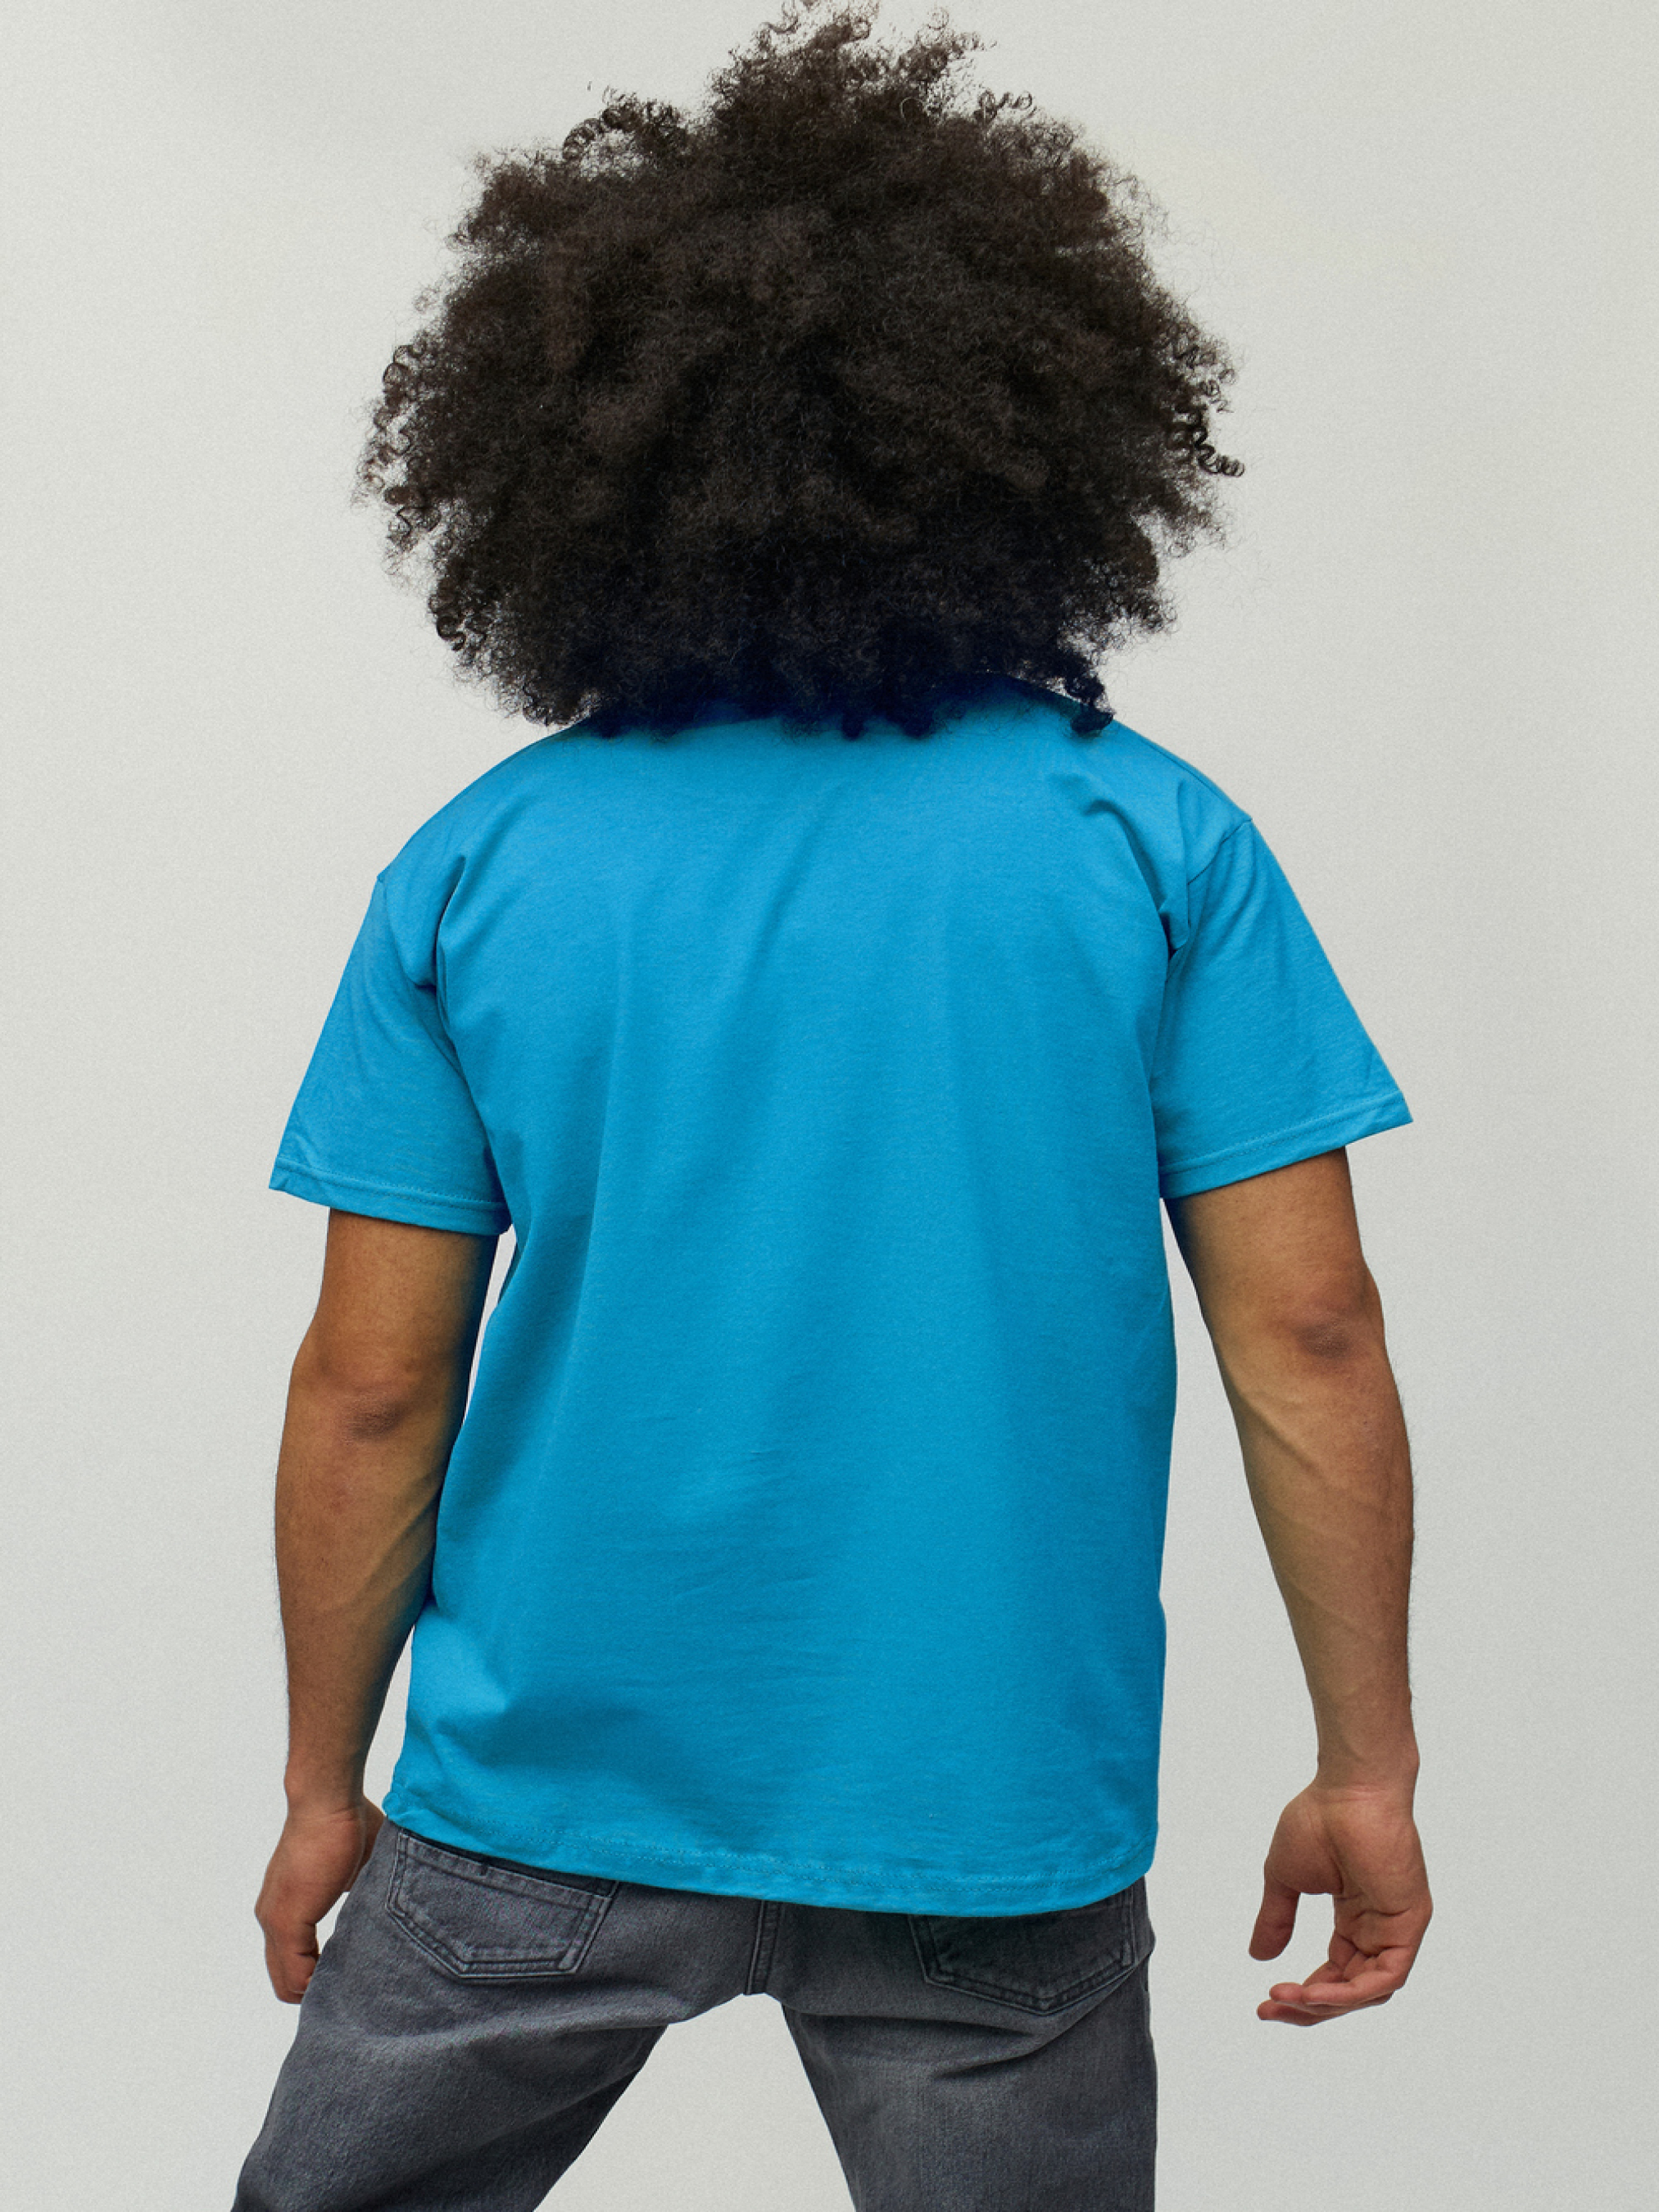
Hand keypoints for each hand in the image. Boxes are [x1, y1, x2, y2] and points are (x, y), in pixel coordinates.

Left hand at [255, 1797, 384, 2002]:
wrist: (328, 1801)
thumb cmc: (347, 1821)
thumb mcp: (357, 1868)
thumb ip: (359, 1894)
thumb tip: (383, 1908)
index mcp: (286, 1906)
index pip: (291, 1963)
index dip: (318, 1975)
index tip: (349, 1974)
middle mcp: (272, 1918)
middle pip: (285, 1981)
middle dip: (318, 1988)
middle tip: (352, 1987)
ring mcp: (275, 1922)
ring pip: (288, 1983)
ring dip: (320, 1987)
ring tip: (352, 1983)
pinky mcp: (287, 1921)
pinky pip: (297, 1975)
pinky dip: (319, 1982)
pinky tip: (347, 1975)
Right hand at [1250, 1779, 1429, 2024]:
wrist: (1348, 1789)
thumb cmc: (1320, 1818)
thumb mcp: (1286, 1878)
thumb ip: (1276, 1918)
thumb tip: (1259, 1956)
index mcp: (1356, 1918)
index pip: (1336, 1974)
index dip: (1304, 1995)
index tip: (1267, 2000)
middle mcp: (1379, 1929)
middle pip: (1351, 1990)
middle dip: (1310, 2007)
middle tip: (1270, 2009)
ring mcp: (1397, 1928)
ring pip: (1368, 1991)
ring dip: (1327, 2003)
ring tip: (1288, 1999)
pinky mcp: (1409, 1924)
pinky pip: (1386, 1977)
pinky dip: (1352, 1992)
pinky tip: (1316, 1992)